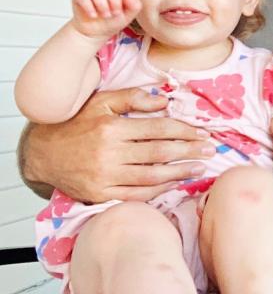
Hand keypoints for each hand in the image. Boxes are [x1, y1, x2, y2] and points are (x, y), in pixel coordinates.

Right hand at [22, 87, 215, 202]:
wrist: (41, 154)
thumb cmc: (74, 124)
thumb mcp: (100, 102)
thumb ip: (132, 97)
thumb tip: (165, 100)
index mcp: (112, 127)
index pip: (158, 129)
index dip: (184, 131)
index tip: (202, 132)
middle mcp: (109, 153)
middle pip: (160, 153)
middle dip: (189, 151)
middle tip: (210, 150)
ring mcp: (105, 177)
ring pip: (152, 176)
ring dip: (180, 173)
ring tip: (199, 167)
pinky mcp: (101, 194)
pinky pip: (137, 195)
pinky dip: (158, 190)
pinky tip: (174, 183)